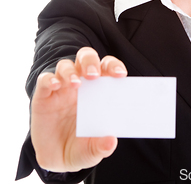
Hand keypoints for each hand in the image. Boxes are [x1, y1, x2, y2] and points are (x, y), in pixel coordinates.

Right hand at [31, 47, 126, 172]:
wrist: (55, 159)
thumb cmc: (80, 147)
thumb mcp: (91, 152)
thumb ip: (101, 147)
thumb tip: (111, 142)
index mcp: (98, 89)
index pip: (107, 67)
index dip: (114, 66)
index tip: (120, 75)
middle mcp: (80, 83)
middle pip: (86, 58)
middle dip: (90, 61)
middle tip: (94, 74)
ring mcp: (61, 88)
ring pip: (65, 65)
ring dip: (70, 71)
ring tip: (75, 83)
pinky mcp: (43, 95)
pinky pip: (44, 80)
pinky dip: (49, 79)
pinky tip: (55, 86)